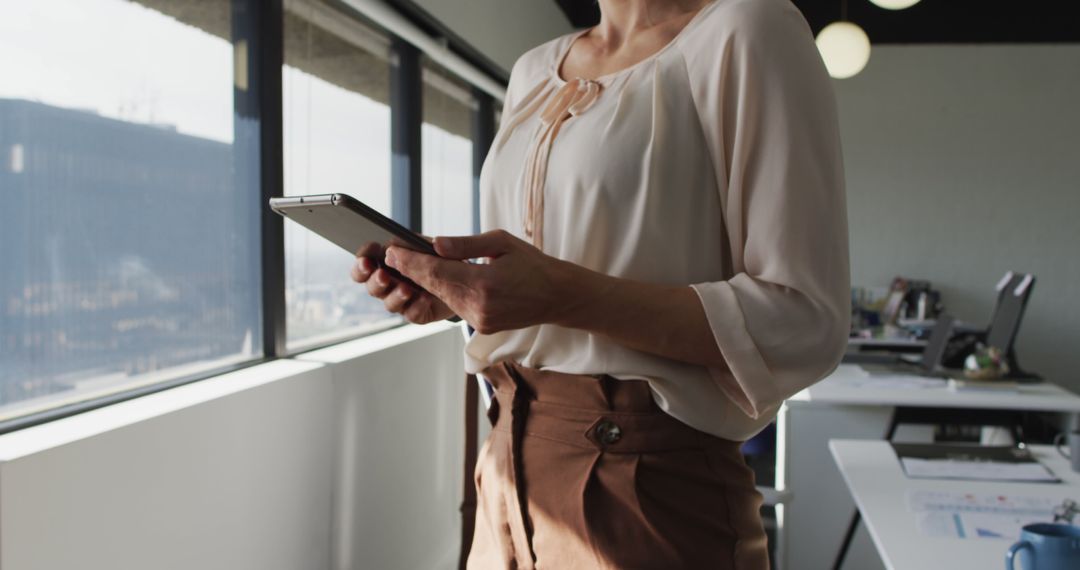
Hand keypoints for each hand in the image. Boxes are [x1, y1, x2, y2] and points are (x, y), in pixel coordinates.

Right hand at [351, 242, 455, 323]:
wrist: (462, 276)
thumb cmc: (437, 256)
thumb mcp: (423, 244)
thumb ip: (407, 243)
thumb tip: (391, 248)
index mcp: (385, 264)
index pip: (363, 267)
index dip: (361, 265)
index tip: (366, 261)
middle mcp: (390, 284)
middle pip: (371, 287)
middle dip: (375, 281)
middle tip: (383, 275)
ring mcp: (403, 301)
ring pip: (389, 304)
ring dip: (396, 296)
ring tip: (407, 289)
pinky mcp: (418, 313)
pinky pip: (412, 314)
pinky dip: (417, 306)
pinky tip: (425, 298)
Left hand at [384, 230, 581, 333]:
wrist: (557, 296)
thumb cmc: (531, 264)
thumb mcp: (501, 243)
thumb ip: (465, 244)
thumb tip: (435, 244)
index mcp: (484, 283)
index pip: (436, 272)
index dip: (411, 262)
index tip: (392, 252)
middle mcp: (478, 306)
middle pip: (434, 287)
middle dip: (413, 271)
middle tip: (393, 255)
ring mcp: (479, 320)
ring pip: (442, 297)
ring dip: (426, 282)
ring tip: (410, 264)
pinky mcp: (480, 326)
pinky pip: (455, 305)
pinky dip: (444, 291)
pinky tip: (436, 279)